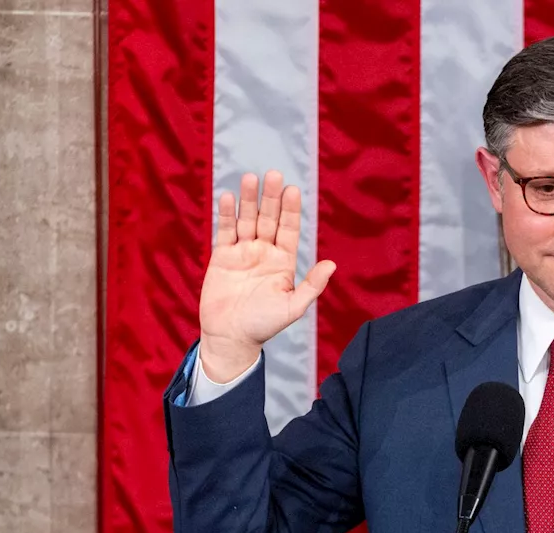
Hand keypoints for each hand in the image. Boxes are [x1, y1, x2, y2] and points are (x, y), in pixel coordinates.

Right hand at [198, 171, 336, 381]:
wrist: (230, 337)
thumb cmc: (264, 325)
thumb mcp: (293, 307)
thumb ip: (312, 285)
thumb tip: (332, 264)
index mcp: (283, 261)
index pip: (288, 229)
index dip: (290, 210)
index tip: (293, 190)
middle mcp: (264, 252)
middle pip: (268, 218)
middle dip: (271, 198)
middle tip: (274, 174)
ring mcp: (243, 252)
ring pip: (247, 220)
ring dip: (249, 200)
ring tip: (250, 178)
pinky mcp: (222, 257)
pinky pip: (224, 231)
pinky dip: (226, 215)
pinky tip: (228, 197)